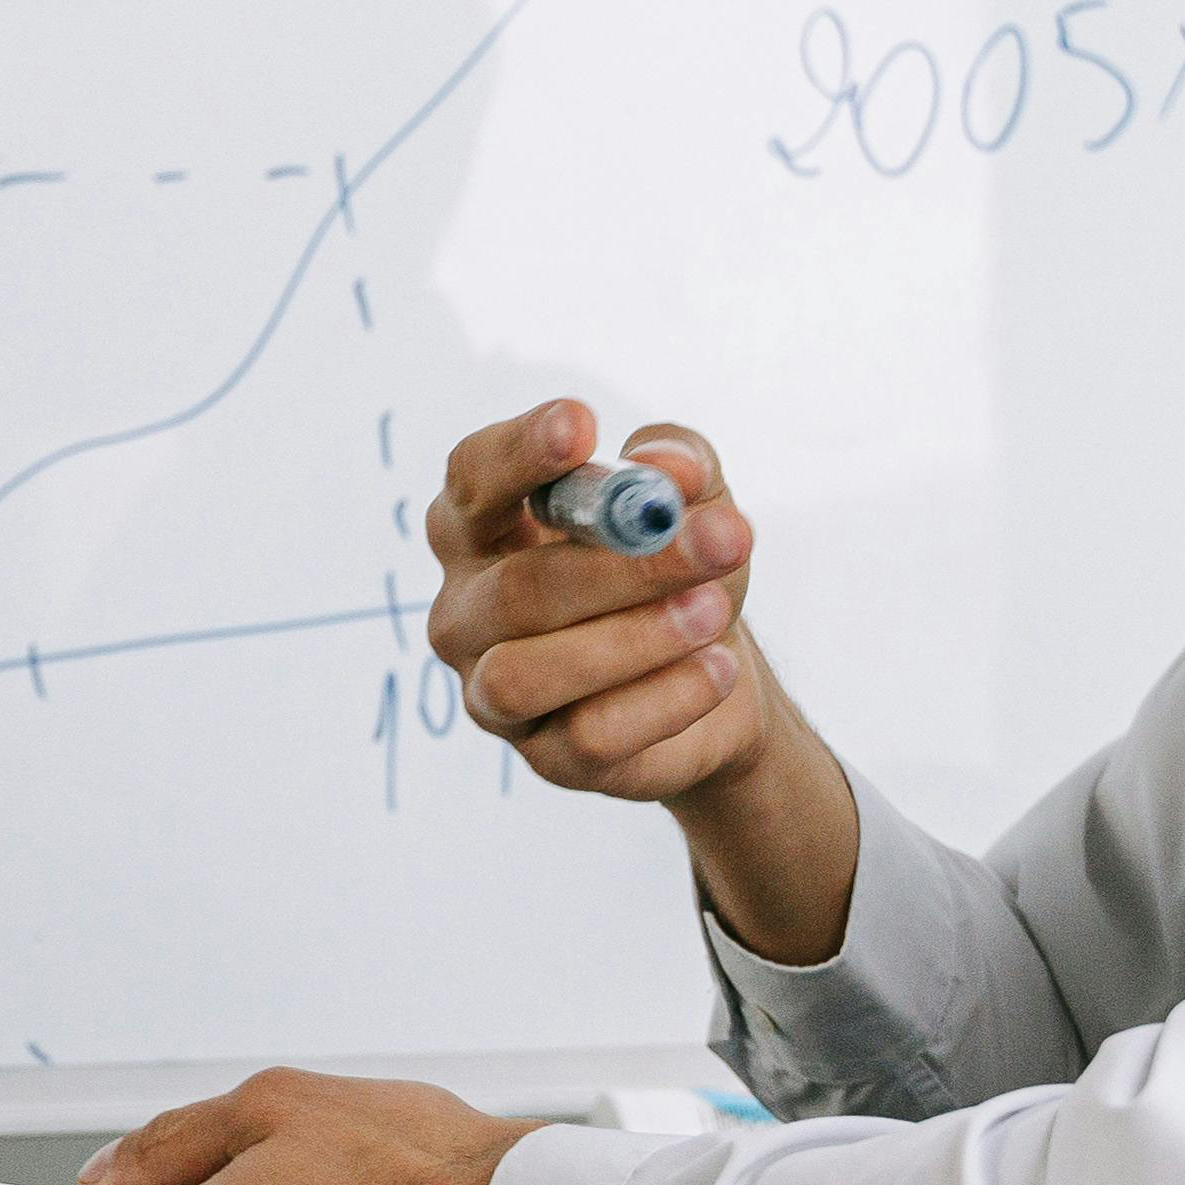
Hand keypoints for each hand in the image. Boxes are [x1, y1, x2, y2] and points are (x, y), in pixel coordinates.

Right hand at [423, 400, 772, 802]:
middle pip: (517, 589)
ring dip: (636, 639)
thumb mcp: (694, 500)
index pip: (470, 479)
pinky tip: (718, 668)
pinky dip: (664, 699)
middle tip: (718, 540)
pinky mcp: (546, 758)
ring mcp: (493, 692)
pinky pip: (590, 734)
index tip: (581, 426)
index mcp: (481, 528)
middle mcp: (466, 610)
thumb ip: (681, 466)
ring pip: (531, 673)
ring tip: (714, 612)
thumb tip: (669, 470)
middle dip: (624, 565)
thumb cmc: (675, 570)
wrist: (716, 673)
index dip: (519, 453)